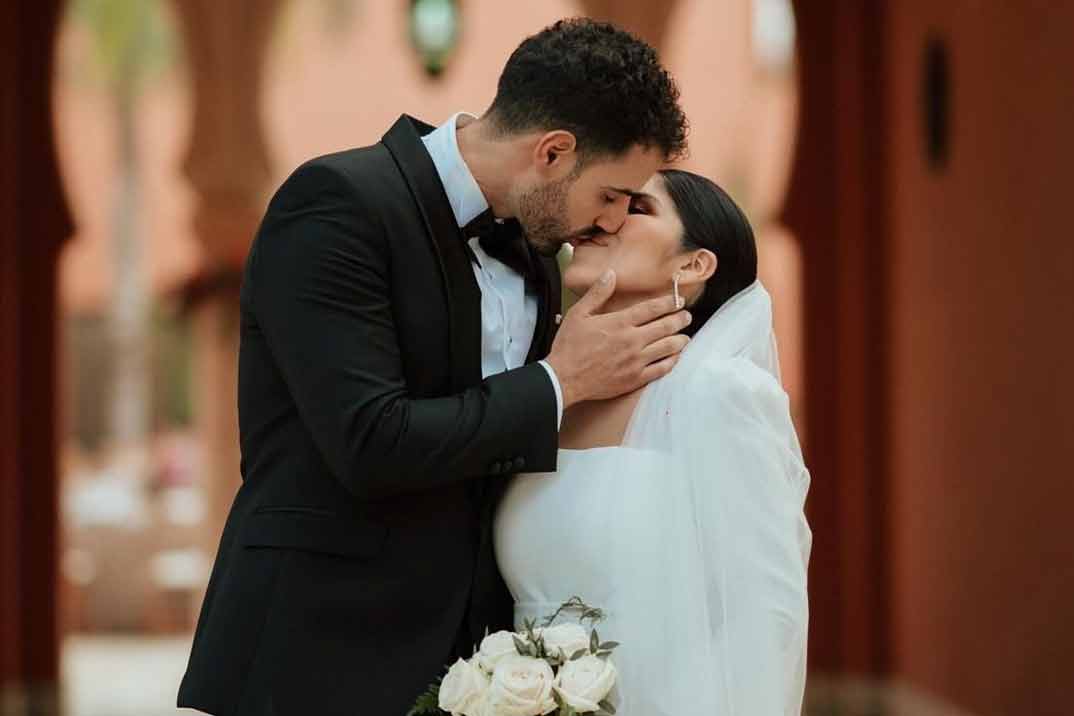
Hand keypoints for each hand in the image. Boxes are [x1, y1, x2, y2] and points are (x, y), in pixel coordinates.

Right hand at [545, 270, 691, 407]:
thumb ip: (598, 294)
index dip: (669, 302)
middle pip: (666, 326)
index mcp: (619, 323)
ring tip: (685, 336)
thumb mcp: (578, 314)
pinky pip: (661, 369)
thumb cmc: (569, 347)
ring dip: (680, 339)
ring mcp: (636, 361)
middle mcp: (632, 340)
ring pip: (668, 347)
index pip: (652, 308)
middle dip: (680, 319)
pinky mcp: (635, 379)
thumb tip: (611, 274)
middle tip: (686, 316)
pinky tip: (675, 357)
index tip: (678, 300)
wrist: (564, 379)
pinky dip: (672, 361)